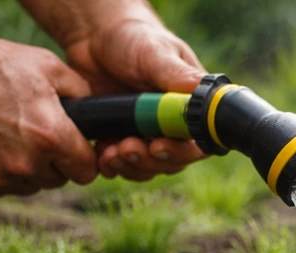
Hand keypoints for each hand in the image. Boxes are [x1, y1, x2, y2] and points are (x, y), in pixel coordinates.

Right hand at [0, 29, 97, 195]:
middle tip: (36, 134)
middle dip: (54, 161)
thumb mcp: (46, 66)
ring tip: (9, 135)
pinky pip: (2, 187)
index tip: (74, 148)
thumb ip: (81, 93)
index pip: (87, 170)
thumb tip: (98, 114)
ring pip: (32, 185)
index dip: (82, 158)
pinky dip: (0, 172)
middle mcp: (28, 164)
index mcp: (51, 137)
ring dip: (28, 168)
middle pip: (60, 179)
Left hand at [65, 18, 207, 180]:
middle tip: (127, 148)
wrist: (95, 39)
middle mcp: (173, 128)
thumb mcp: (155, 53)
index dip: (180, 152)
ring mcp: (147, 137)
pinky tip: (101, 155)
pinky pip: (122, 166)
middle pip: (172, 162)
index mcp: (191, 109)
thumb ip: (176, 75)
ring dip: (130, 166)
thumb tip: (200, 90)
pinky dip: (112, 166)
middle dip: (149, 161)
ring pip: (147, 168)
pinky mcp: (122, 142)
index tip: (157, 146)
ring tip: (110, 153)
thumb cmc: (134, 39)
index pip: (197, 144)